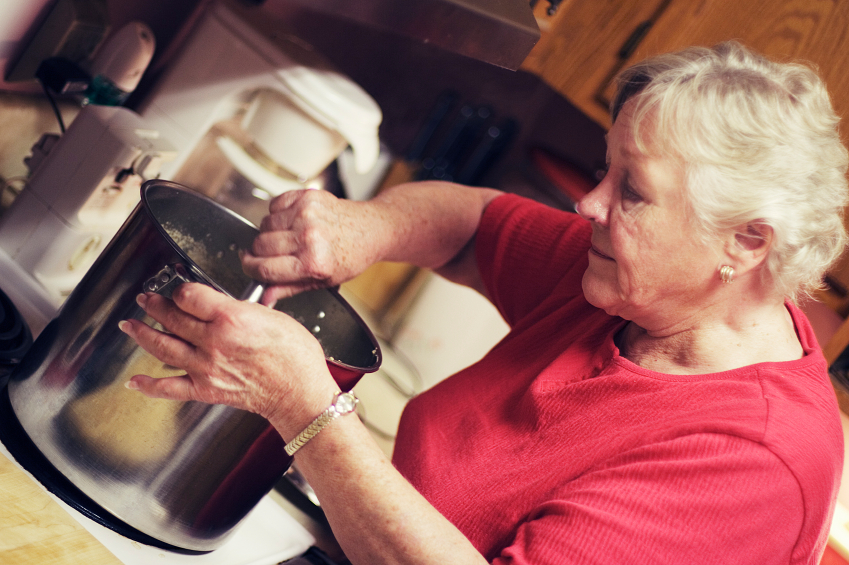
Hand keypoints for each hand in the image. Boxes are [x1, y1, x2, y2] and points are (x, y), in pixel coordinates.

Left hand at [119, 283, 337, 433]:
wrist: (299, 392)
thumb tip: (220, 306)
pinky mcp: (205, 389)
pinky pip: (169, 387)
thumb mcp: (272, 316)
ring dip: (142, 334)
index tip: (180, 289)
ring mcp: (206, 367)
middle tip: (146, 299)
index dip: (180, 289)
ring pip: (163, 347)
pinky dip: (148, 385)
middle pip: (172, 317)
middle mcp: (214, 342)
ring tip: (131, 325)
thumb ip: (240, 309)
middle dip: (154, 305)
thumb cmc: (295, 356)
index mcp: (231, 318)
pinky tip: (135, 381)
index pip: (189, 296)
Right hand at [241, 189, 378, 304]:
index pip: (264, 268)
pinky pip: (273, 205)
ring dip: (270, 232)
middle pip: (260, 245)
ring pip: (263, 224)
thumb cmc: (350, 256)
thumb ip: (289, 289)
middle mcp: (309, 237)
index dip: (251, 269)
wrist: (370, 229)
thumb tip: (264, 298)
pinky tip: (294, 221)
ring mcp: (306, 214)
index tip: (250, 267)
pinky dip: (278, 213)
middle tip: (274, 253)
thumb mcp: (322, 282)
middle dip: (260, 252)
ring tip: (290, 237)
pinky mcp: (306, 197)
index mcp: (313, 262)